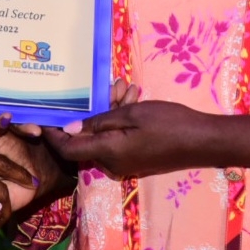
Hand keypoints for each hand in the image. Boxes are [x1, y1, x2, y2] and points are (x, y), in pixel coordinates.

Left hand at [45, 99, 218, 179]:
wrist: (203, 141)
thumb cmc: (168, 123)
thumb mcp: (131, 115)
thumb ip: (99, 122)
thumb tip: (69, 129)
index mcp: (107, 153)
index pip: (67, 149)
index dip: (53, 134)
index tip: (46, 114)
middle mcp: (111, 163)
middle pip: (87, 138)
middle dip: (91, 111)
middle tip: (111, 87)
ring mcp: (124, 162)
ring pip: (103, 134)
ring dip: (110, 110)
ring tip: (126, 88)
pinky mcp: (135, 158)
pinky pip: (117, 138)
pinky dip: (120, 119)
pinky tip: (132, 98)